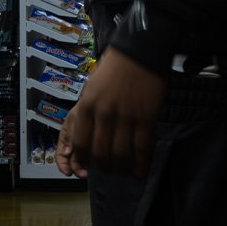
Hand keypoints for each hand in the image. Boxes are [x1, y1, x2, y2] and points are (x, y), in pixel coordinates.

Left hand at [56, 46, 165, 178]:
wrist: (140, 52)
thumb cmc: (113, 69)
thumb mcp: (91, 88)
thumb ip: (86, 112)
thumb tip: (83, 138)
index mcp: (86, 106)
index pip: (80, 143)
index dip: (83, 160)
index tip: (87, 166)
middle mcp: (104, 114)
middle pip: (100, 153)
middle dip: (103, 167)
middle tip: (107, 170)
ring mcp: (126, 117)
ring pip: (121, 154)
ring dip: (121, 169)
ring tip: (124, 173)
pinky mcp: (146, 118)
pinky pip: (142, 148)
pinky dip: (141, 164)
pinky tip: (141, 171)